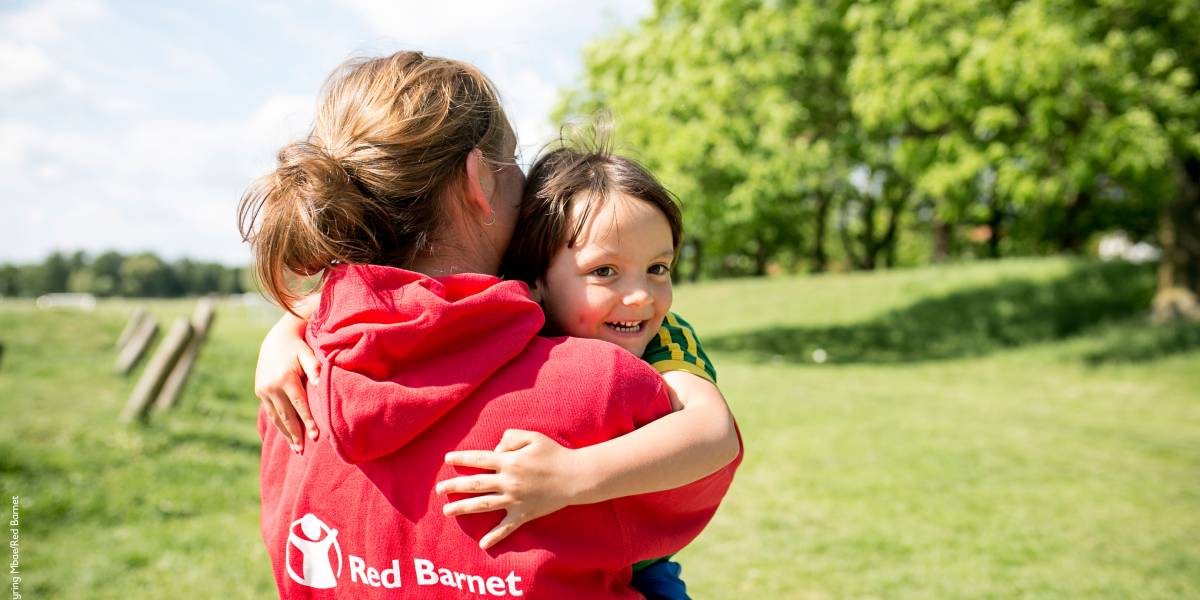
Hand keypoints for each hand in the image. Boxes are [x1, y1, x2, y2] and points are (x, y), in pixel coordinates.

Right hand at [254, 313, 319, 452]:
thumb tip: (321, 384)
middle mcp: (272, 387)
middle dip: (296, 435)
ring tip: (296, 449)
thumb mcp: (308, 354)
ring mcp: (263, 390)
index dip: (308, 422)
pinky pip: (270, 412)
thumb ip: (315, 368)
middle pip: (286, 416)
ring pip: (276, 417)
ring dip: (286, 434)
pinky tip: (286, 435)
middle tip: (303, 451)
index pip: (299, 405)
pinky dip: (278, 424)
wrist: (276, 339)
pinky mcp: (259, 391)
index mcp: (286, 379)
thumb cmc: (298, 348)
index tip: (316, 437)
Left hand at [437, 429, 582, 549]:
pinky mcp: (524, 513)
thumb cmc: (554, 454)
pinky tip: (483, 544)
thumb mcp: (533, 437)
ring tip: (447, 510)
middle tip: (438, 489)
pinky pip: (507, 527)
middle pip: (475, 484)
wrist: (575, 477)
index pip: (479, 459)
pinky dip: (495, 536)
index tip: (447, 459)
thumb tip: (495, 449)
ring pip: (484, 505)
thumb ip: (510, 437)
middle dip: (454, 486)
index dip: (461, 458)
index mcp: (509, 461)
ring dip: (464, 508)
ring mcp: (515, 499)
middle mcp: (508, 481)